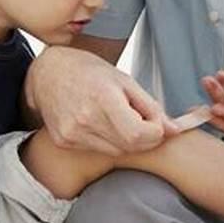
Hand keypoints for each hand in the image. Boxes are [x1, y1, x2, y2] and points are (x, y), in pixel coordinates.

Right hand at [26, 47, 178, 155]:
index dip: (154, 134)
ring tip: (117, 118)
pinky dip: (105, 141)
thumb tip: (175, 130)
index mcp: (102, 98)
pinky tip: (98, 122)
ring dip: (124, 140)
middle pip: (129, 146)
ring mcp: (71, 132)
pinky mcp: (63, 141)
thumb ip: (150, 107)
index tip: (156, 124)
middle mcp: (84, 118)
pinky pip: (96, 150)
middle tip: (139, 120)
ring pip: (114, 151)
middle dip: (143, 137)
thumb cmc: (88, 71)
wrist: (48, 73)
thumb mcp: (124, 80)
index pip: (139, 135)